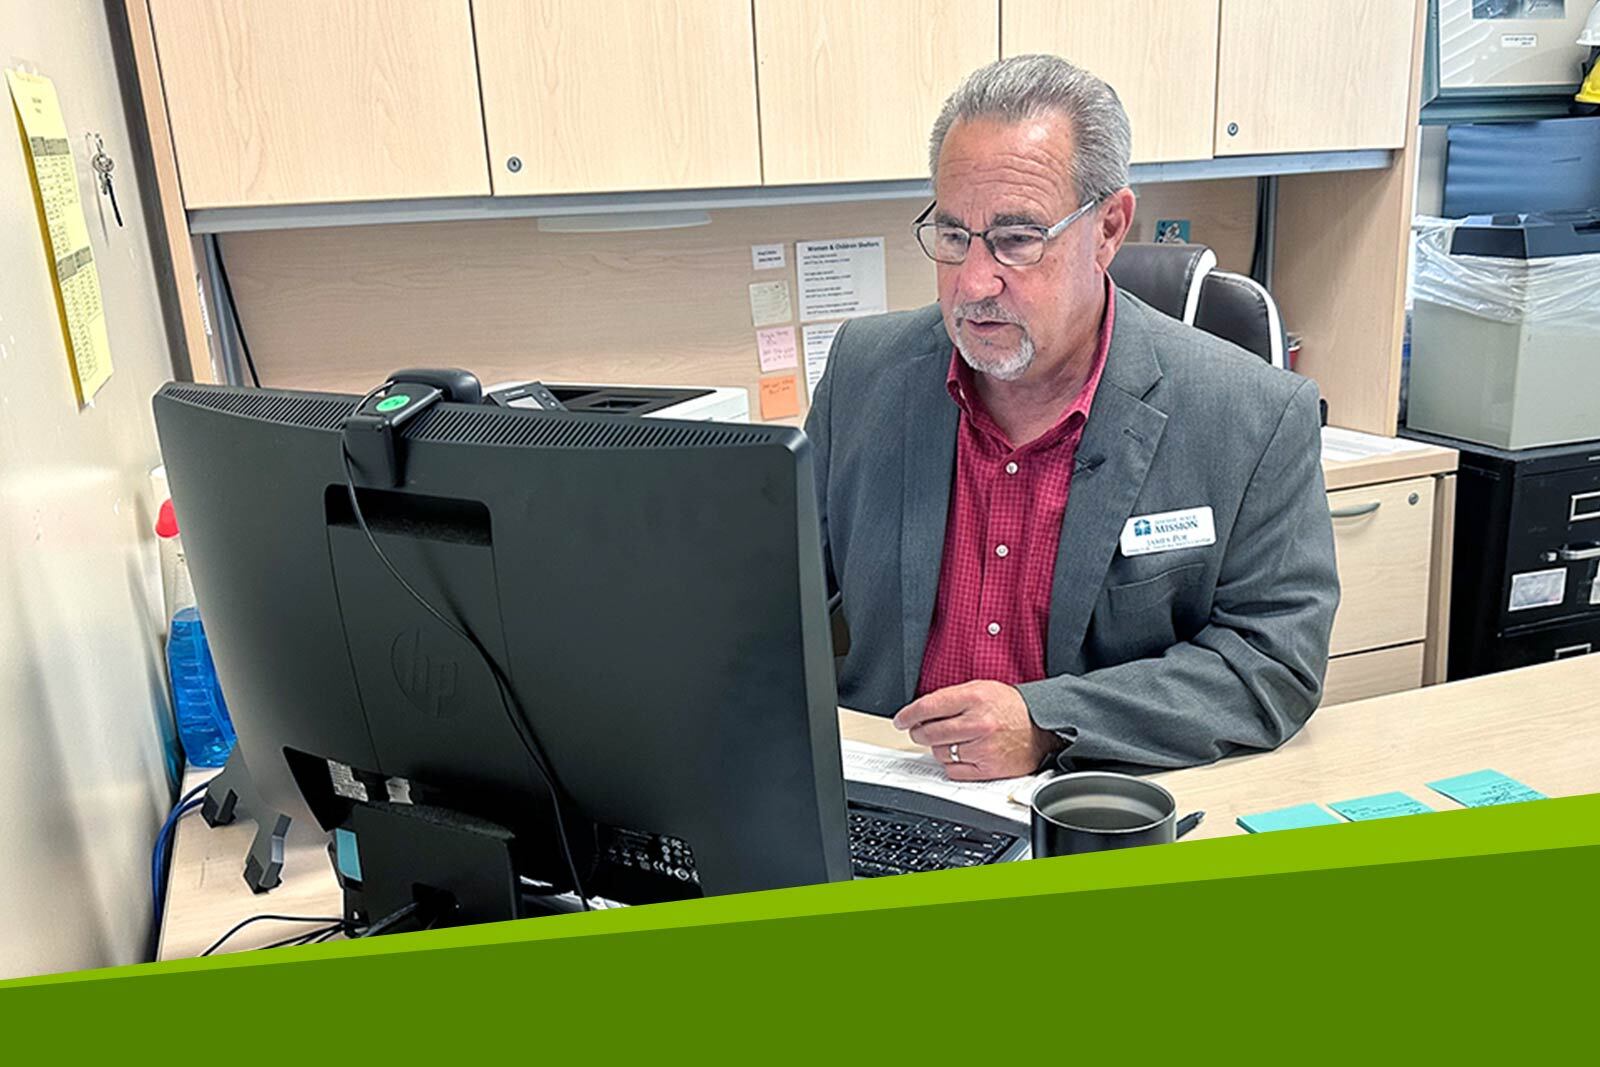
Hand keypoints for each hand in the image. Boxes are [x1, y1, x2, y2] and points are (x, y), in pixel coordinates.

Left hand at [891, 680, 1058, 780]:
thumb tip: (920, 711)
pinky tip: (961, 753)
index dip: (908, 715)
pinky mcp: (988, 768)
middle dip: (919, 732)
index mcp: (974, 698)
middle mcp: (978, 723)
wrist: (1041, 726)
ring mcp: (983, 747)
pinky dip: (952, 763)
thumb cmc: (1010, 707)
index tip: (901, 720)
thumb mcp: (981, 688)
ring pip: (939, 753)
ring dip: (939, 748)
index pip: (929, 707)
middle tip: (920, 731)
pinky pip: (953, 770)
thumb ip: (951, 698)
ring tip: (952, 740)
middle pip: (929, 732)